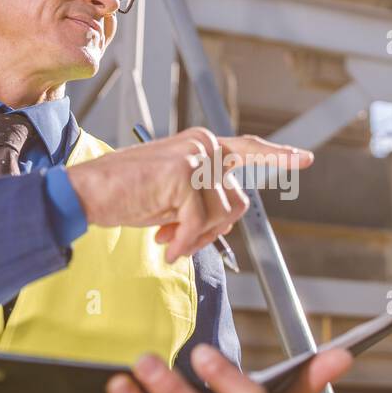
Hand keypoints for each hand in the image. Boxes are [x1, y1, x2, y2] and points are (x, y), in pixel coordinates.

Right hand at [66, 127, 313, 263]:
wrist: (88, 191)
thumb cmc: (127, 195)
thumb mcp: (173, 196)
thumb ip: (201, 200)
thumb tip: (223, 223)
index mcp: (202, 146)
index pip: (248, 149)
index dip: (277, 156)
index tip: (304, 159)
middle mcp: (203, 145)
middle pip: (236, 203)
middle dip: (213, 231)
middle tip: (180, 239)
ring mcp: (195, 157)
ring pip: (220, 217)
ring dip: (195, 238)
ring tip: (165, 237)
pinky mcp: (184, 175)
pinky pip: (198, 224)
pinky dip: (184, 243)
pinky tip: (165, 247)